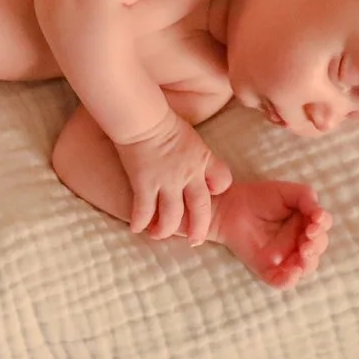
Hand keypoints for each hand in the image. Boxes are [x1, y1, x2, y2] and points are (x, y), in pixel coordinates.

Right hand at [112, 112, 233, 244]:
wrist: (141, 118)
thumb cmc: (162, 121)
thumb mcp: (190, 136)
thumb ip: (194, 154)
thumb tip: (192, 165)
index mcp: (203, 159)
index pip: (223, 181)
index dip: (218, 189)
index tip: (208, 193)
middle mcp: (189, 174)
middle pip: (201, 209)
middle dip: (198, 229)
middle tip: (195, 241)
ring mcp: (167, 181)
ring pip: (172, 217)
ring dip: (166, 230)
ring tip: (158, 235)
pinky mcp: (145, 184)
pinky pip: (144, 211)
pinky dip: (140, 222)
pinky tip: (136, 228)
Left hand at [213, 179, 330, 287]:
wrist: (230, 206)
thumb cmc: (259, 197)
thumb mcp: (288, 191)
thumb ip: (307, 197)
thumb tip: (320, 215)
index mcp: (304, 225)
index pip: (322, 230)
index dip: (323, 226)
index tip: (316, 220)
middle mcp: (297, 243)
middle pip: (317, 250)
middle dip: (317, 245)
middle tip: (308, 238)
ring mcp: (283, 257)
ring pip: (305, 268)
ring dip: (309, 263)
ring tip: (303, 252)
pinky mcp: (267, 268)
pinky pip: (282, 281)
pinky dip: (290, 280)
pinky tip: (293, 272)